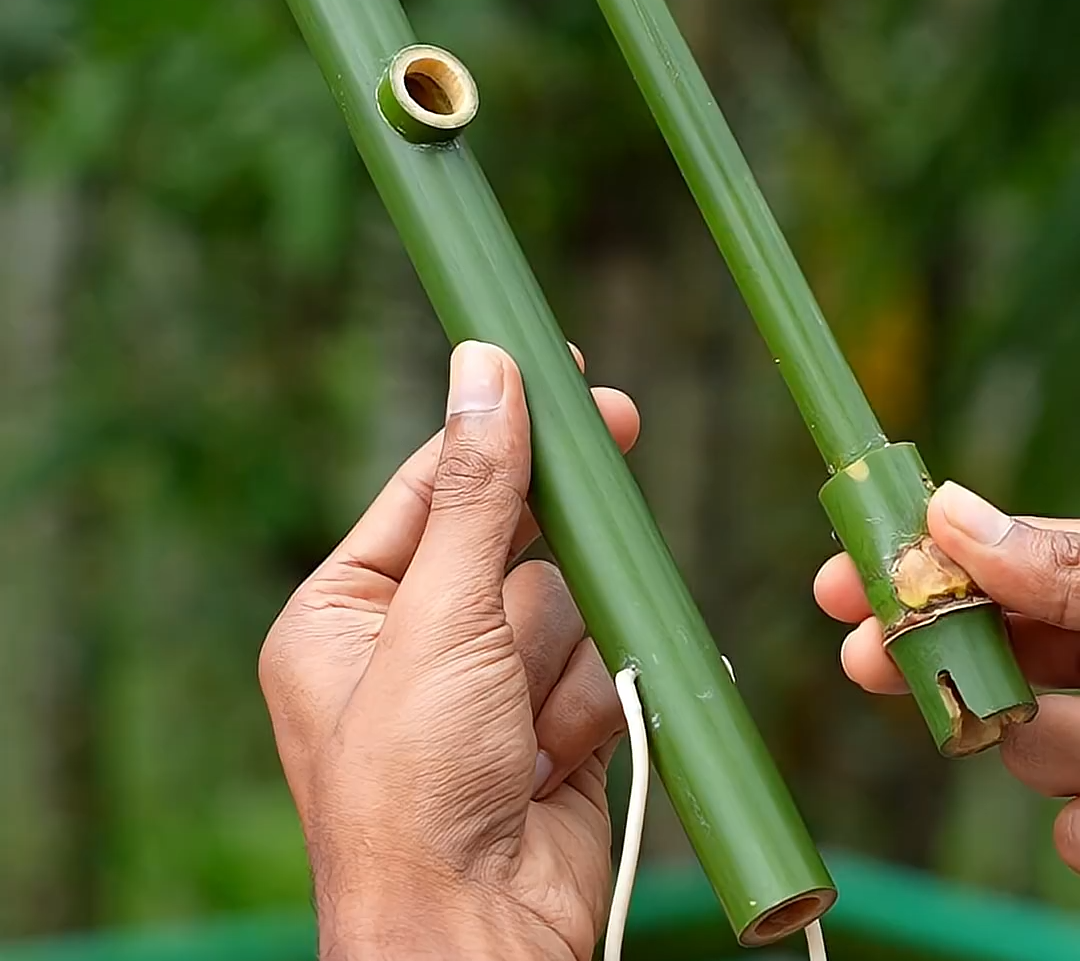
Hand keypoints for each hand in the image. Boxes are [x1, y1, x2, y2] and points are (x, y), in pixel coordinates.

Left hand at [259, 340, 639, 960]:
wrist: (475, 948)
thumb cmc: (415, 790)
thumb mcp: (439, 617)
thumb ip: (474, 491)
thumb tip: (483, 367)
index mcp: (346, 613)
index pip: (430, 488)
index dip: (491, 429)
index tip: (549, 362)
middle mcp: (413, 647)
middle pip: (510, 542)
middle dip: (548, 542)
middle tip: (618, 426)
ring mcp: (486, 694)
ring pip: (565, 607)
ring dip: (559, 656)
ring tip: (522, 725)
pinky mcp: (549, 735)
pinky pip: (597, 672)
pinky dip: (591, 706)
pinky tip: (555, 762)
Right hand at [815, 480, 1079, 868]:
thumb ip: (1057, 565)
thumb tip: (946, 508)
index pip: (988, 568)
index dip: (910, 569)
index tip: (836, 584)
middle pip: (988, 655)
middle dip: (926, 664)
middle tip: (862, 661)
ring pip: (1027, 743)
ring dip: (1024, 748)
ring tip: (1042, 744)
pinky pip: (1072, 827)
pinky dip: (1071, 833)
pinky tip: (1078, 830)